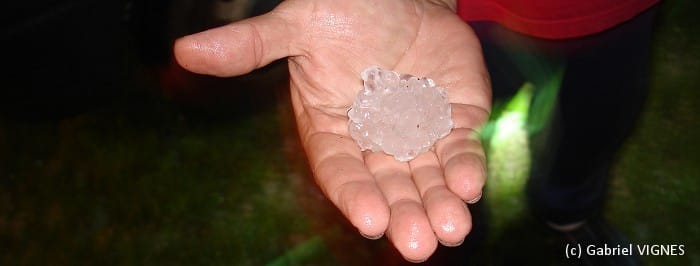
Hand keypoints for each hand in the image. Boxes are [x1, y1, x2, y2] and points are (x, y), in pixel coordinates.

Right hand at [174, 0, 490, 261]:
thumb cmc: (343, 12)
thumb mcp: (297, 26)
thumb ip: (252, 46)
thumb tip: (185, 51)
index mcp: (333, 128)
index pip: (341, 171)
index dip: (355, 195)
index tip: (371, 220)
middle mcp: (375, 140)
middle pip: (389, 186)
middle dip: (404, 214)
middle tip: (418, 244)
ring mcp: (417, 132)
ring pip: (429, 177)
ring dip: (440, 203)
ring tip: (452, 228)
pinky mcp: (455, 118)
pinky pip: (461, 148)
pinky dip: (467, 168)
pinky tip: (471, 186)